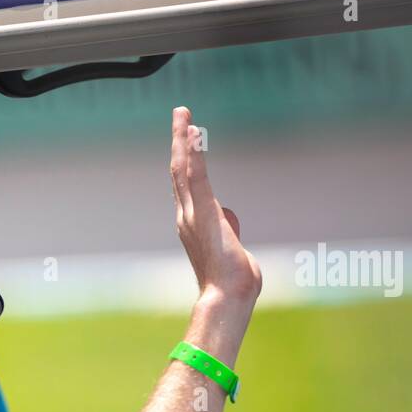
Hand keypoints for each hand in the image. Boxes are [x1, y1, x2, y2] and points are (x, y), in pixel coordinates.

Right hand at [169, 106, 261, 304]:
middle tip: (180, 115)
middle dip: (180, 141)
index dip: (184, 159)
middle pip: (179, 171)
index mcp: (192, 224)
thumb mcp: (232, 248)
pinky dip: (194, 152)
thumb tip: (230, 219)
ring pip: (183, 168)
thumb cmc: (232, 281)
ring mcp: (193, 213)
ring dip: (183, 139)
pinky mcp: (204, 212)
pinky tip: (195, 132)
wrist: (226, 296)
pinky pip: (196, 175)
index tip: (186, 138)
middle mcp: (187, 216)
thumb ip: (229, 229)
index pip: (186, 185)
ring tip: (183, 115)